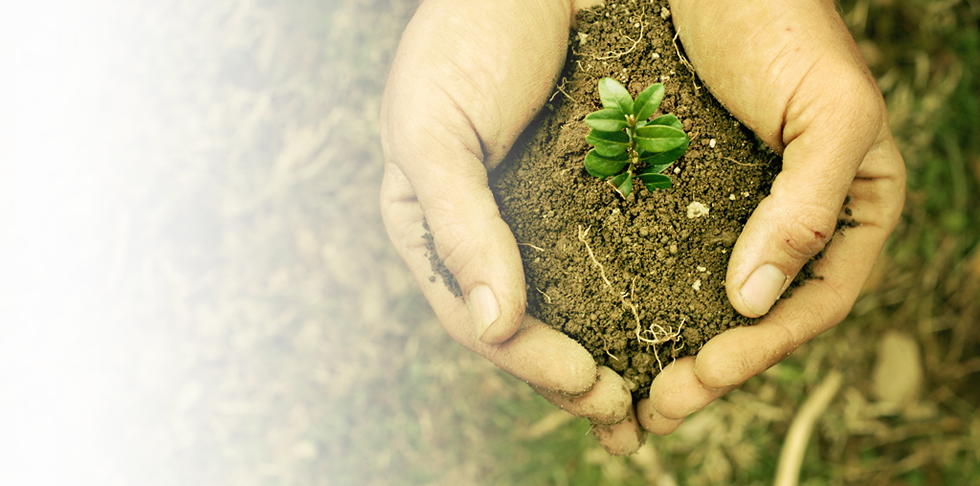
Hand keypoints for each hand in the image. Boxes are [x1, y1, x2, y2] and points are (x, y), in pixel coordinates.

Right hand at [379, 0, 643, 454]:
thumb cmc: (462, 39)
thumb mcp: (435, 131)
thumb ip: (459, 226)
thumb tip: (493, 327)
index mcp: (437, 230)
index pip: (478, 316)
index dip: (531, 358)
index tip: (591, 383)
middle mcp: (488, 232)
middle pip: (529, 325)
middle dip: (575, 376)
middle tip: (629, 416)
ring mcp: (540, 213)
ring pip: (576, 299)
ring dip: (613, 349)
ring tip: (656, 396)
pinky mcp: (591, 186)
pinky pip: (617, 250)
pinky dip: (642, 291)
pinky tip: (677, 318)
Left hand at [636, 0, 906, 433]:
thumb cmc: (786, 24)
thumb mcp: (829, 113)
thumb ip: (810, 206)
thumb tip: (757, 301)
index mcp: (854, 211)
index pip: (816, 301)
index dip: (763, 349)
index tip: (703, 377)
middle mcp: (800, 221)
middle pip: (761, 317)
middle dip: (712, 370)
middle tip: (655, 412)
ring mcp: (745, 212)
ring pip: (715, 299)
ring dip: (676, 350)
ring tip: (630, 394)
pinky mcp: (693, 197)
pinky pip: (675, 260)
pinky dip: (649, 299)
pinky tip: (613, 325)